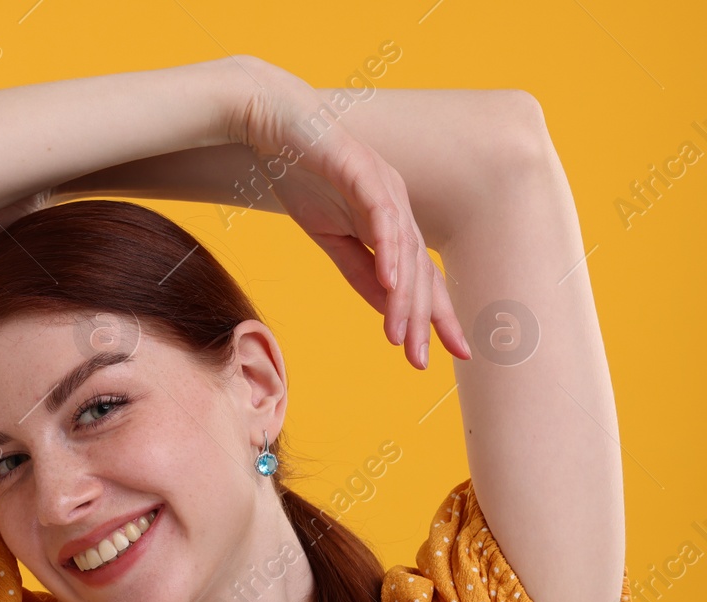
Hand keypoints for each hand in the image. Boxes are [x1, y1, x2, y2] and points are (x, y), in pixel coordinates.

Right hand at [230, 56, 470, 368]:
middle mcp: (398, 206)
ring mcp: (384, 187)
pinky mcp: (363, 172)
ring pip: (405, 251)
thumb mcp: (328, 236)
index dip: (434, 315)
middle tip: (426, 361)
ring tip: (403, 337)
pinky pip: (382, 217)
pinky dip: (389, 250)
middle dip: (427, 318)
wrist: (271, 124)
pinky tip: (391, 282)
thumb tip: (385, 309)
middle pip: (421, 270)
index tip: (446, 353)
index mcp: (390, 222)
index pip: (419, 276)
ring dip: (405, 297)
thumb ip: (357, 269)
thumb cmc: (299, 174)